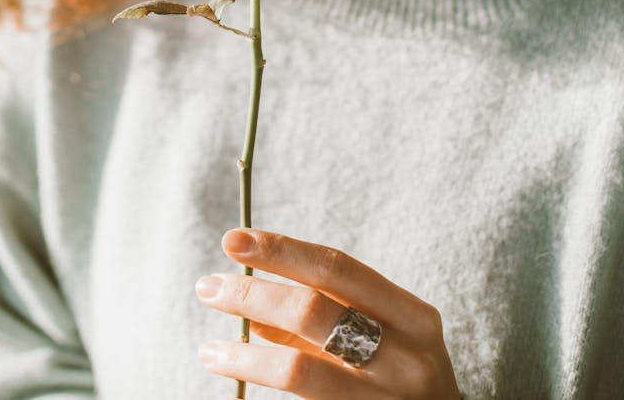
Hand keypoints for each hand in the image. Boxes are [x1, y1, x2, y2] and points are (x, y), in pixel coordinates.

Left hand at [195, 227, 460, 397]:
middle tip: (208, 286)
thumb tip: (256, 300)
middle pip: (313, 311)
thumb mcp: (387, 340)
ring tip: (210, 349)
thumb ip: (331, 316)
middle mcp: (407, 360)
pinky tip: (240, 374)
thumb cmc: (407, 381)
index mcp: (415, 318)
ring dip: (245, 355)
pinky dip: (265, 382)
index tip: (234, 239)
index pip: (338, 268)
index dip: (282, 250)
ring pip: (300, 370)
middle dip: (252, 294)